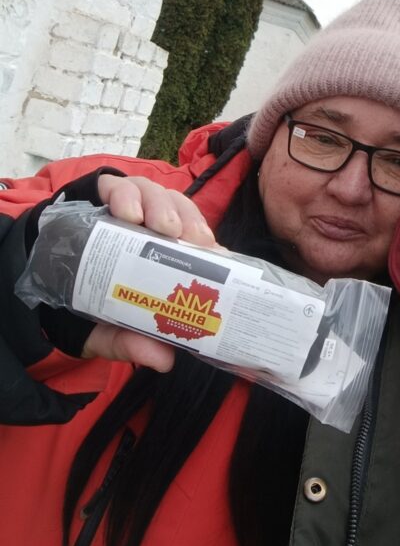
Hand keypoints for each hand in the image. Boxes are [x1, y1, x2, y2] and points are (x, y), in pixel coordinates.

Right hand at [86, 175, 218, 370]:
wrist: (37, 286)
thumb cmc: (85, 305)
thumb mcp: (107, 331)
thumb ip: (131, 343)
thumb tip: (164, 360)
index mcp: (163, 254)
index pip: (196, 238)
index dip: (208, 242)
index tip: (217, 255)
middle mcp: (149, 226)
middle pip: (180, 210)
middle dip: (189, 220)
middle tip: (186, 239)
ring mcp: (126, 207)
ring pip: (154, 192)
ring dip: (161, 205)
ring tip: (160, 226)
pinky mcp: (99, 195)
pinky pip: (115, 185)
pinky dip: (124, 194)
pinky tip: (125, 211)